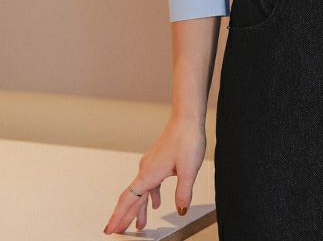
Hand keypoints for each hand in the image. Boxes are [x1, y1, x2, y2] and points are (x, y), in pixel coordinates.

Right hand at [102, 115, 205, 233]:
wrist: (187, 117)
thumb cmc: (186, 138)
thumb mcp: (188, 170)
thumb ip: (183, 192)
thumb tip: (181, 209)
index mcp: (149, 174)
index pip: (129, 200)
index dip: (119, 216)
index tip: (109, 229)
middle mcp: (146, 169)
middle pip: (133, 198)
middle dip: (125, 216)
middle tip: (118, 232)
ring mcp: (151, 163)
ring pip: (142, 191)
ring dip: (139, 208)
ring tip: (139, 224)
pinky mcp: (158, 160)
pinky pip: (151, 182)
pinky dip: (151, 195)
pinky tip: (155, 202)